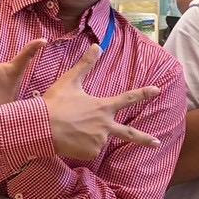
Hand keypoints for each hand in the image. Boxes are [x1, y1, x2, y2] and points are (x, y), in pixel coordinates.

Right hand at [43, 45, 162, 161]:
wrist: (40, 127)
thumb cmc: (54, 103)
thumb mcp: (70, 81)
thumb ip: (85, 65)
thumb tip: (97, 45)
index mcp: (103, 107)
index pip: (128, 98)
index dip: (144, 93)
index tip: (157, 90)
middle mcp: (105, 125)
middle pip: (129, 134)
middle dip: (145, 140)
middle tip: (157, 143)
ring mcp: (99, 141)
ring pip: (98, 139)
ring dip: (89, 135)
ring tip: (70, 129)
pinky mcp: (90, 152)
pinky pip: (89, 150)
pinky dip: (81, 146)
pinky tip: (69, 139)